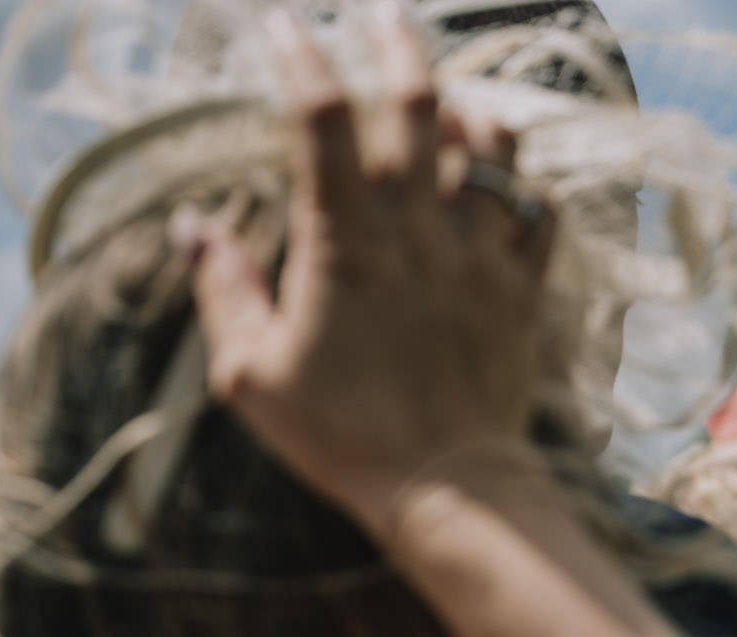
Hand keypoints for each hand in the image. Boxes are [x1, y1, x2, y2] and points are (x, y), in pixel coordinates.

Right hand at [183, 4, 556, 532]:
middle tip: (388, 15)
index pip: (324, 123)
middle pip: (418, 110)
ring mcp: (482, 260)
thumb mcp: (254, 374)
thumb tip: (196, 229)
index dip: (303, 63)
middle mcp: (421, 234)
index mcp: (347, 243)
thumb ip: (226, 293)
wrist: (452, 488)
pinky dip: (527, 183)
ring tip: (456, 98)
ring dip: (475, 112)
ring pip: (492, 152)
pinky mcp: (525, 293)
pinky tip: (511, 178)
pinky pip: (540, 214)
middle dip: (400, 49)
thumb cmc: (344, 436)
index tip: (286, 27)